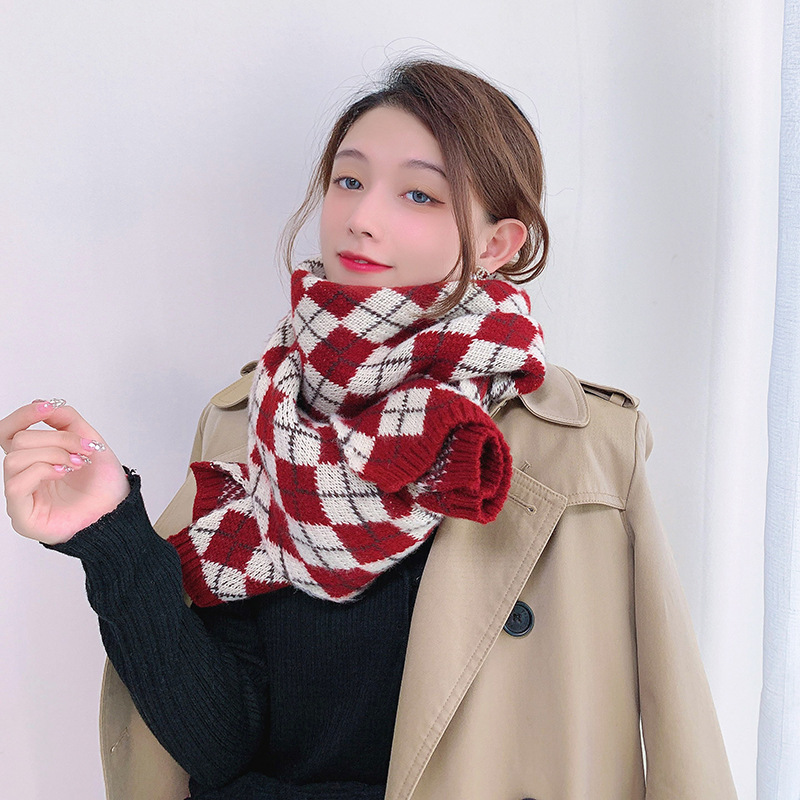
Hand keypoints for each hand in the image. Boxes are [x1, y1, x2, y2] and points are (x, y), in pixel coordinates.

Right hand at [1, 400, 129, 544]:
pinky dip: (42, 471)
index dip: (24, 415)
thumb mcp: (89, 441)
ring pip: (14, 459)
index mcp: (35, 459)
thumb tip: (40, 403)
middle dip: (55, 439)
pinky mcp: (23, 517)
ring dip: (52, 454)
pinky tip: (63, 472)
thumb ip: (66, 420)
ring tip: (76, 464)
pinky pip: (16, 485)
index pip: (10, 432)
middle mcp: (24, 477)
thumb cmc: (104, 485)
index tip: (47, 407)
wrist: (119, 513)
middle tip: (82, 449)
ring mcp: (21, 498)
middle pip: (17, 441)